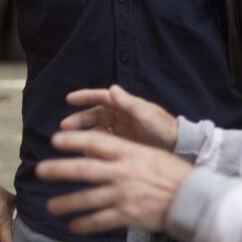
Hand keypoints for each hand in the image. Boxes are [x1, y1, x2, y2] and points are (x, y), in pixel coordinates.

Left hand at [36, 130, 192, 233]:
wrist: (192, 198)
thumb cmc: (173, 173)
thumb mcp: (150, 153)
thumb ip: (127, 151)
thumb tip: (104, 149)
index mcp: (128, 152)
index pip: (94, 143)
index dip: (73, 141)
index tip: (55, 140)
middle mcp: (122, 172)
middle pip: (83, 169)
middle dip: (59, 170)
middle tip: (40, 171)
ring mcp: (122, 194)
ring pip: (86, 198)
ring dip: (66, 202)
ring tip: (50, 206)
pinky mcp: (126, 215)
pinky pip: (99, 220)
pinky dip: (84, 224)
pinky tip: (72, 226)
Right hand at [60, 85, 178, 150]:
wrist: (177, 147)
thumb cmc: (163, 127)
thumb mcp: (145, 114)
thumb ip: (128, 103)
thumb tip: (112, 88)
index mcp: (125, 105)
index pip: (101, 97)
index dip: (85, 97)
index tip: (69, 99)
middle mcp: (120, 116)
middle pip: (94, 115)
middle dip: (79, 119)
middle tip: (64, 127)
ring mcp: (121, 130)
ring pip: (97, 130)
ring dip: (84, 134)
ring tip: (72, 142)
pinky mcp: (123, 144)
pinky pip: (104, 144)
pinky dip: (94, 147)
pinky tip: (85, 153)